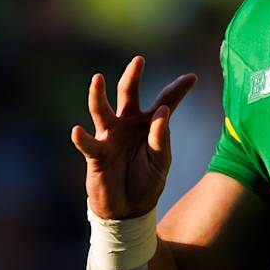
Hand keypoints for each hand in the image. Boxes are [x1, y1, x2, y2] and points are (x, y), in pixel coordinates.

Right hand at [71, 56, 197, 220]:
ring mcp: (110, 136)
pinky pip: (87, 143)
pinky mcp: (96, 154)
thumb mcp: (161, 161)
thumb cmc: (147, 181)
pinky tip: (77, 131)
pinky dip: (82, 138)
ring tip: (98, 79)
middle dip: (132, 76)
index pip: (165, 101)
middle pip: (128, 94)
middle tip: (139, 60)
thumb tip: (162, 112)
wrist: (129, 209)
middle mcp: (128, 124)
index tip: (192, 77)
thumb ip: (162, 137)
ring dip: (98, 95)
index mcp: (149, 124)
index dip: (177, 89)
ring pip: (101, 110)